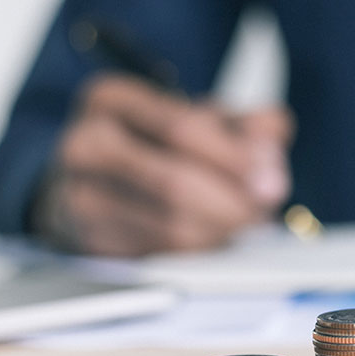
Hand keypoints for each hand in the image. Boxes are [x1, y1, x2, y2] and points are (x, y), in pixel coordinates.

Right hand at [32, 75, 292, 255]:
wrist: (100, 179)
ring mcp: (81, 197)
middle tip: (264, 210)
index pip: (182, 129)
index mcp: (112, 99)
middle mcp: (85, 144)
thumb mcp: (202, 118)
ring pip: (170, 227)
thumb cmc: (157, 143)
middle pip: (174, 182)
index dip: (236, 158)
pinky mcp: (91, 243)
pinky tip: (218, 239)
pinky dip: (201, 252)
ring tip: (247, 224)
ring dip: (222, 231)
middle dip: (233, 202)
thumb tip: (274, 133)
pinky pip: (161, 256)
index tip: (272, 178)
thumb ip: (245, 124)